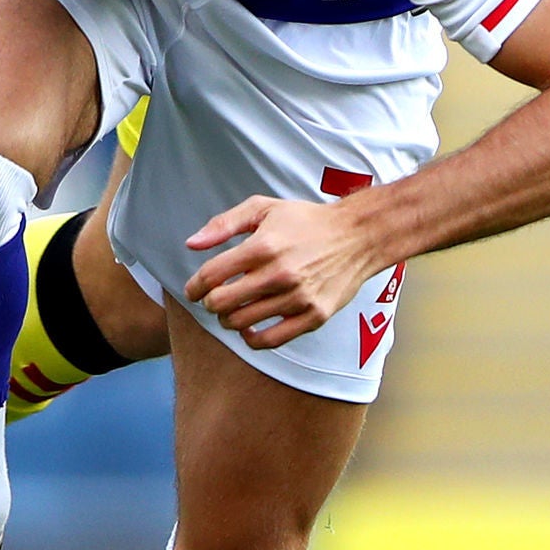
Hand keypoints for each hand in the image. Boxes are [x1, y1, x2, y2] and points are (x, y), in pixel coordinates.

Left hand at [182, 195, 396, 347]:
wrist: (357, 235)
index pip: (210, 276)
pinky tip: (250, 327)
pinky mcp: (313, 316)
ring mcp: (298, 298)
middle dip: (210, 303)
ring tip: (235, 309)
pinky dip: (251, 338)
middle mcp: (279, 273)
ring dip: (229, 318)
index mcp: (263, 245)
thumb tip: (191, 244)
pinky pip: (269, 340)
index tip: (195, 289)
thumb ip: (224, 224)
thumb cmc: (307, 221)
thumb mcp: (264, 208)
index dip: (194, 286)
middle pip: (221, 303)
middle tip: (216, 298)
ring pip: (241, 323)